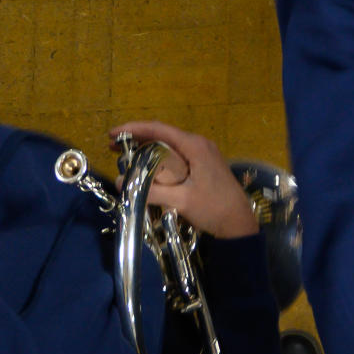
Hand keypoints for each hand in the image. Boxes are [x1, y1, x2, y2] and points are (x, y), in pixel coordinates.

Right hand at [111, 120, 260, 239]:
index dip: (134, 129)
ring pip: (169, 146)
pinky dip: (160, 158)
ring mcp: (203, 154)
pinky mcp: (204, 165)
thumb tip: (119, 183)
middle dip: (138, 139)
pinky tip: (149, 168)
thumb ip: (151, 191)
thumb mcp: (181, 200)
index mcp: (194, 146)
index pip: (159, 129)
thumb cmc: (213, 208)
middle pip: (163, 135)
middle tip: (114, 147)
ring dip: (148, 149)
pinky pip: (177, 155)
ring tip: (126, 157)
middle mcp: (199, 144)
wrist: (239, 224)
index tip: (113, 134)